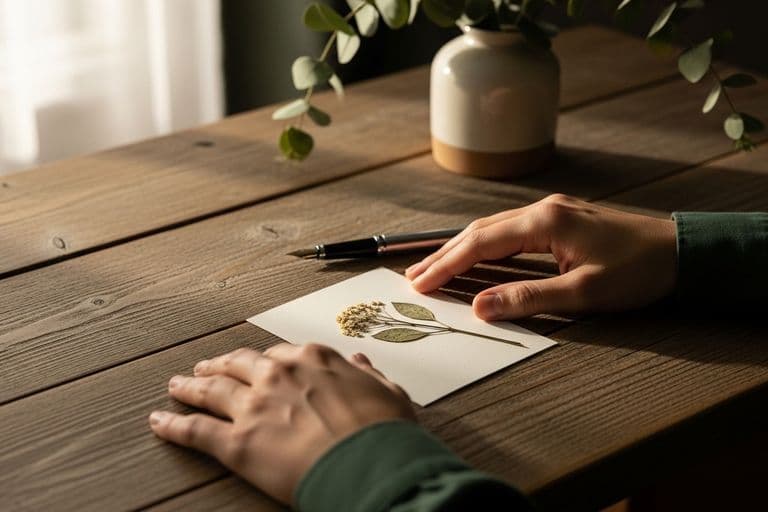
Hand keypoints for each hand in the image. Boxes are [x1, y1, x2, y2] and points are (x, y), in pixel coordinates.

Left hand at [149, 344, 413, 503]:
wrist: (371, 464)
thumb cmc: (385, 430)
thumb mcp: (387, 391)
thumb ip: (368, 374)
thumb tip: (360, 361)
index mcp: (312, 359)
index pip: (278, 354)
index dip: (264, 361)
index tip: (256, 364)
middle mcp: (277, 374)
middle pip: (238, 364)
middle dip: (219, 365)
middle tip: (205, 367)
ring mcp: (254, 406)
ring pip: (211, 391)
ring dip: (190, 386)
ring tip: (176, 385)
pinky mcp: (237, 443)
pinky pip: (195, 430)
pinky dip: (173, 425)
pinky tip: (158, 421)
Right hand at [406, 194, 676, 319]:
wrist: (681, 251)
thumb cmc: (639, 272)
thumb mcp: (585, 293)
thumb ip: (529, 298)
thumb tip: (481, 307)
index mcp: (544, 222)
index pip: (480, 244)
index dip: (447, 265)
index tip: (420, 284)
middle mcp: (542, 210)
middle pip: (479, 231)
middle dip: (444, 255)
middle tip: (414, 277)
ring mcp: (550, 211)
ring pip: (491, 228)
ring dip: (461, 249)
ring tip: (434, 268)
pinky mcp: (558, 219)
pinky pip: (508, 231)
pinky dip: (484, 246)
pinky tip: (474, 256)